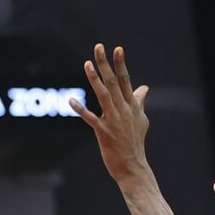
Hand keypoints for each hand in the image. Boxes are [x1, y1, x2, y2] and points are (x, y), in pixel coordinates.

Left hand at [70, 45, 150, 181]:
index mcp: (132, 106)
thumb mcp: (141, 120)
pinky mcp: (104, 132)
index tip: (117, 49)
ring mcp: (113, 120)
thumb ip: (139, 102)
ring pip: (103, 95)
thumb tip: (144, 88)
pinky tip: (71, 100)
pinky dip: (80, 109)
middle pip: (113, 82)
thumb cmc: (136, 143)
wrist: (133, 166)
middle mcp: (124, 110)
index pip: (126, 80)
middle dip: (105, 64)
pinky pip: (90, 118)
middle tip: (98, 47)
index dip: (121, 64)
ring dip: (94, 79)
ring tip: (87, 64)